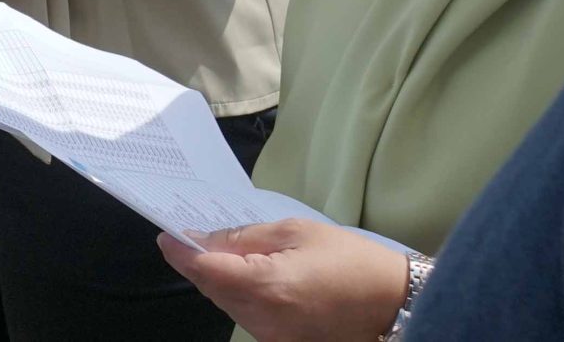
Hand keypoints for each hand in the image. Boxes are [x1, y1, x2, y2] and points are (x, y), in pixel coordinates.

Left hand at [158, 219, 411, 341]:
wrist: (396, 303)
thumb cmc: (351, 260)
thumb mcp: (296, 231)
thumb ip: (245, 237)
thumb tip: (206, 239)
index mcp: (267, 286)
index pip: (205, 270)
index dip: (181, 251)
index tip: (167, 235)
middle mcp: (265, 319)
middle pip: (212, 288)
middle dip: (199, 262)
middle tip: (195, 236)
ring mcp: (274, 337)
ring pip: (227, 304)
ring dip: (220, 280)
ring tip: (228, 253)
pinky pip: (248, 316)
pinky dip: (240, 295)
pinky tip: (250, 276)